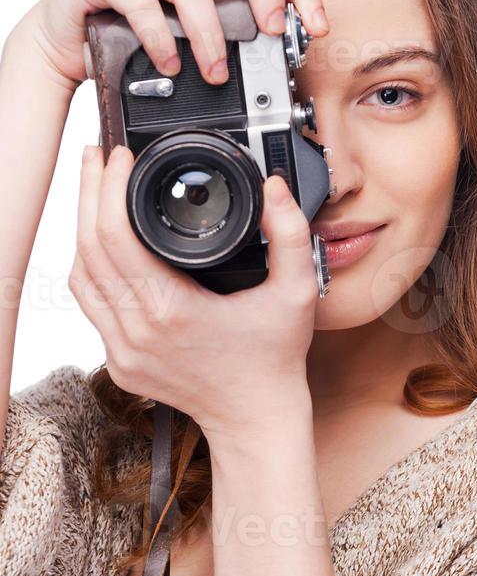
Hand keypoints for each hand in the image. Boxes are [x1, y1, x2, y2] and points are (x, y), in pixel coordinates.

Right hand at [13, 0, 328, 90]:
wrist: (65, 42)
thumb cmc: (130, 37)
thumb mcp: (187, 37)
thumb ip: (226, 38)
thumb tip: (278, 68)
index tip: (316, 26)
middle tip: (273, 32)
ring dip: (209, 32)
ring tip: (216, 72)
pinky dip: (158, 36)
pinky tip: (169, 63)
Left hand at [68, 144, 318, 438]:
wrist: (256, 418)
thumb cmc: (274, 360)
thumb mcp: (297, 293)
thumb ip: (290, 235)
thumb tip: (272, 188)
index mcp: (172, 310)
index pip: (115, 236)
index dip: (109, 187)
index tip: (121, 157)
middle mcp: (138, 332)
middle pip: (87, 248)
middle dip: (88, 193)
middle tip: (100, 158)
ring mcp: (123, 351)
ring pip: (79, 276)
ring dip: (83, 228)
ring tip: (96, 189)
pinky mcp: (119, 362)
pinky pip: (91, 305)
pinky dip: (90, 267)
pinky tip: (101, 242)